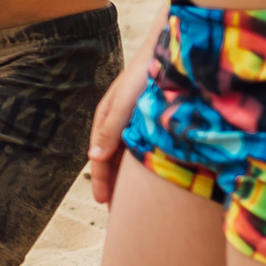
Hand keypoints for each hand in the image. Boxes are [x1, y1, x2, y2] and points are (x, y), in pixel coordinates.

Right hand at [86, 54, 154, 204]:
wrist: (171, 53)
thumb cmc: (143, 74)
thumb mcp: (123, 103)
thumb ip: (110, 128)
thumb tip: (94, 157)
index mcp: (106, 119)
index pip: (99, 157)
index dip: (101, 180)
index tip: (104, 202)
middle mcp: (119, 123)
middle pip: (112, 160)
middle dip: (113, 184)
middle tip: (116, 212)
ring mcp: (135, 123)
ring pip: (127, 157)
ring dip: (128, 179)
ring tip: (132, 203)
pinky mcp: (152, 123)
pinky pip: (144, 150)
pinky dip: (144, 167)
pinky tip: (152, 179)